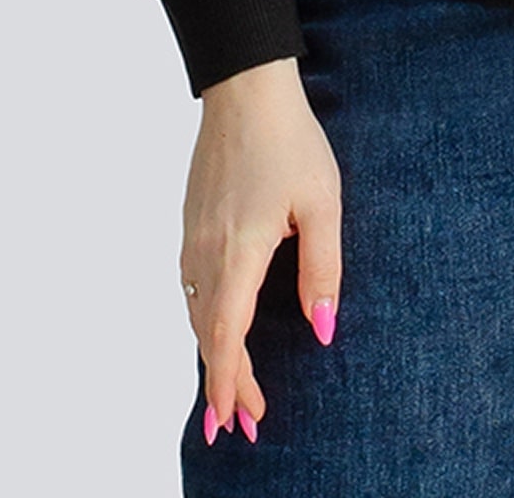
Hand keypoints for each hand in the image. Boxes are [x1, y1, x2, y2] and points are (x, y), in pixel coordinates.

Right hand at [180, 55, 341, 445]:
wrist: (246, 87)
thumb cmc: (290, 141)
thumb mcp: (323, 204)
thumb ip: (322, 269)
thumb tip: (322, 329)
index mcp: (239, 253)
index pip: (225, 337)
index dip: (228, 385)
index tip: (232, 425)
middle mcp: (206, 251)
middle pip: (208, 333)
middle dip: (226, 381)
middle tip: (248, 422)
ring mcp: (193, 235)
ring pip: (195, 312)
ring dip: (214, 352)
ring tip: (236, 387)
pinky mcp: (191, 220)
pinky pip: (190, 285)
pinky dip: (202, 319)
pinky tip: (217, 325)